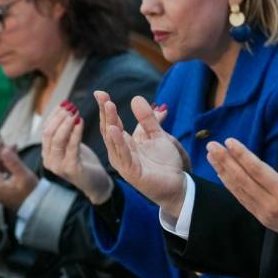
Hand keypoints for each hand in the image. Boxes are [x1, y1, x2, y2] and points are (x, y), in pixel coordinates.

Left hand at [0, 138, 38, 212]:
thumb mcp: (23, 175)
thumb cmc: (31, 191)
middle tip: (8, 143)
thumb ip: (13, 161)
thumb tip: (4, 148)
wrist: (34, 206)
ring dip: (0, 157)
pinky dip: (2, 164)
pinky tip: (10, 158)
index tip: (0, 139)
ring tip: (13, 149)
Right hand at [41, 101, 112, 203]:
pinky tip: (80, 122)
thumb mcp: (71, 144)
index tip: (65, 102)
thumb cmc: (84, 161)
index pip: (45, 129)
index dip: (54, 115)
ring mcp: (58, 166)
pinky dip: (75, 133)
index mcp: (47, 153)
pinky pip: (71, 147)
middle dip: (59, 117)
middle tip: (71, 106)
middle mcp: (49, 160)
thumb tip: (64, 109)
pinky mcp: (71, 169)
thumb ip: (65, 132)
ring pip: (57, 139)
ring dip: (66, 123)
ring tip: (75, 112)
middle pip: (48, 133)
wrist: (96, 183)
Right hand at [95, 91, 190, 215]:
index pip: (112, 123)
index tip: (100, 92)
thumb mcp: (157, 135)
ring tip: (108, 106)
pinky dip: (118, 142)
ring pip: (113, 141)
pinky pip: (123, 156)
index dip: (106, 108)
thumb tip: (137, 98)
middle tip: (101, 95)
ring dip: (110, 123)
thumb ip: (149, 119)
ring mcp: (124, 163)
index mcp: (124, 143)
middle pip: (109, 129)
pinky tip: (114, 130)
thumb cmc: (164, 163)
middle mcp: (120, 152)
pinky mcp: (131, 172)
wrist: (176, 184)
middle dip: (105, 112)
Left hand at [207, 138, 277, 253]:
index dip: (242, 155)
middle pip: (243, 180)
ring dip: (223, 172)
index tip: (229, 141)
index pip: (258, 171)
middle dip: (225, 161)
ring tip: (211, 157)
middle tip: (211, 145)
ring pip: (239, 191)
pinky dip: (231, 186)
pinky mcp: (263, 219)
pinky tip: (223, 175)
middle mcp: (271, 205)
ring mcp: (265, 214)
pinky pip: (243, 200)